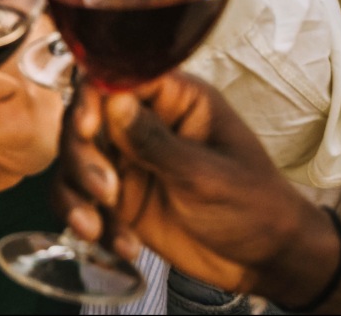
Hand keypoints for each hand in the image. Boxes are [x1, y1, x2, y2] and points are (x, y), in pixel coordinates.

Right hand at [56, 72, 334, 298]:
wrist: (265, 260)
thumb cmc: (254, 205)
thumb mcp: (207, 175)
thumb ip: (157, 142)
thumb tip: (112, 101)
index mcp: (175, 101)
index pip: (118, 79)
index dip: (93, 99)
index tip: (88, 128)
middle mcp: (144, 124)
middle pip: (84, 119)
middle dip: (83, 156)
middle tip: (104, 191)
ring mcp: (129, 161)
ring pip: (75, 161)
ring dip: (78, 194)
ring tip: (97, 228)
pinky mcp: (120, 199)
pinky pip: (82, 200)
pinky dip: (88, 221)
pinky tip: (121, 245)